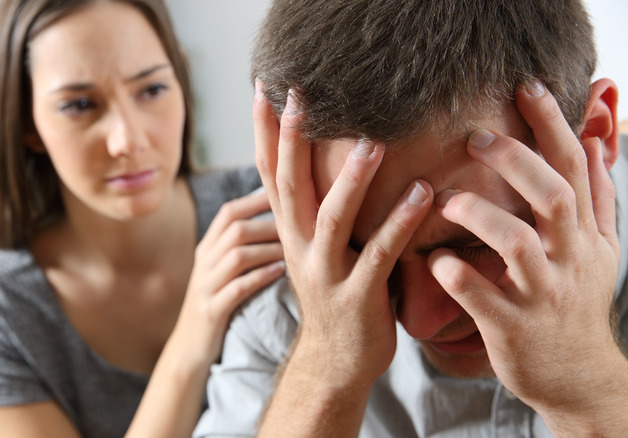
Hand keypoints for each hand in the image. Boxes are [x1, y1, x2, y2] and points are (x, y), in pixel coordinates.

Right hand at [172, 191, 283, 365]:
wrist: (188, 350)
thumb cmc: (216, 305)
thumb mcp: (220, 272)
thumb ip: (239, 247)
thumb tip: (277, 220)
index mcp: (207, 249)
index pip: (229, 212)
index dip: (257, 200)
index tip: (288, 195)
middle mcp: (204, 263)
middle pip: (235, 230)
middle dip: (270, 225)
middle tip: (301, 226)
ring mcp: (205, 287)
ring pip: (237, 256)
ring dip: (269, 250)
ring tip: (295, 250)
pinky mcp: (211, 311)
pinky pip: (237, 289)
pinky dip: (261, 277)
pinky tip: (281, 273)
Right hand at [254, 84, 433, 385]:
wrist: (334, 361)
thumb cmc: (335, 294)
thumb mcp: (314, 248)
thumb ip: (318, 206)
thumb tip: (334, 156)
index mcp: (289, 231)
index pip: (269, 172)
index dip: (265, 130)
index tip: (266, 87)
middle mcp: (298, 247)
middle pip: (289, 186)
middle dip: (294, 139)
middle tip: (302, 95)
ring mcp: (324, 273)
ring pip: (331, 220)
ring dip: (350, 180)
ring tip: (371, 142)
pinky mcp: (357, 297)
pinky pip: (379, 255)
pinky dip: (399, 223)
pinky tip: (422, 193)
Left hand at [427, 80, 625, 429]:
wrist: (577, 376)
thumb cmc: (578, 303)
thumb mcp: (600, 251)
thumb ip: (596, 198)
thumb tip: (593, 144)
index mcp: (584, 235)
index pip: (573, 168)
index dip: (552, 125)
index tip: (526, 86)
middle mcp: (568, 260)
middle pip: (552, 197)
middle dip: (514, 161)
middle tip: (473, 137)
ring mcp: (542, 295)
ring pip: (519, 246)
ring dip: (481, 215)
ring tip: (445, 201)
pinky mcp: (513, 328)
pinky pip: (484, 299)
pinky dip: (459, 276)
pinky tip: (435, 261)